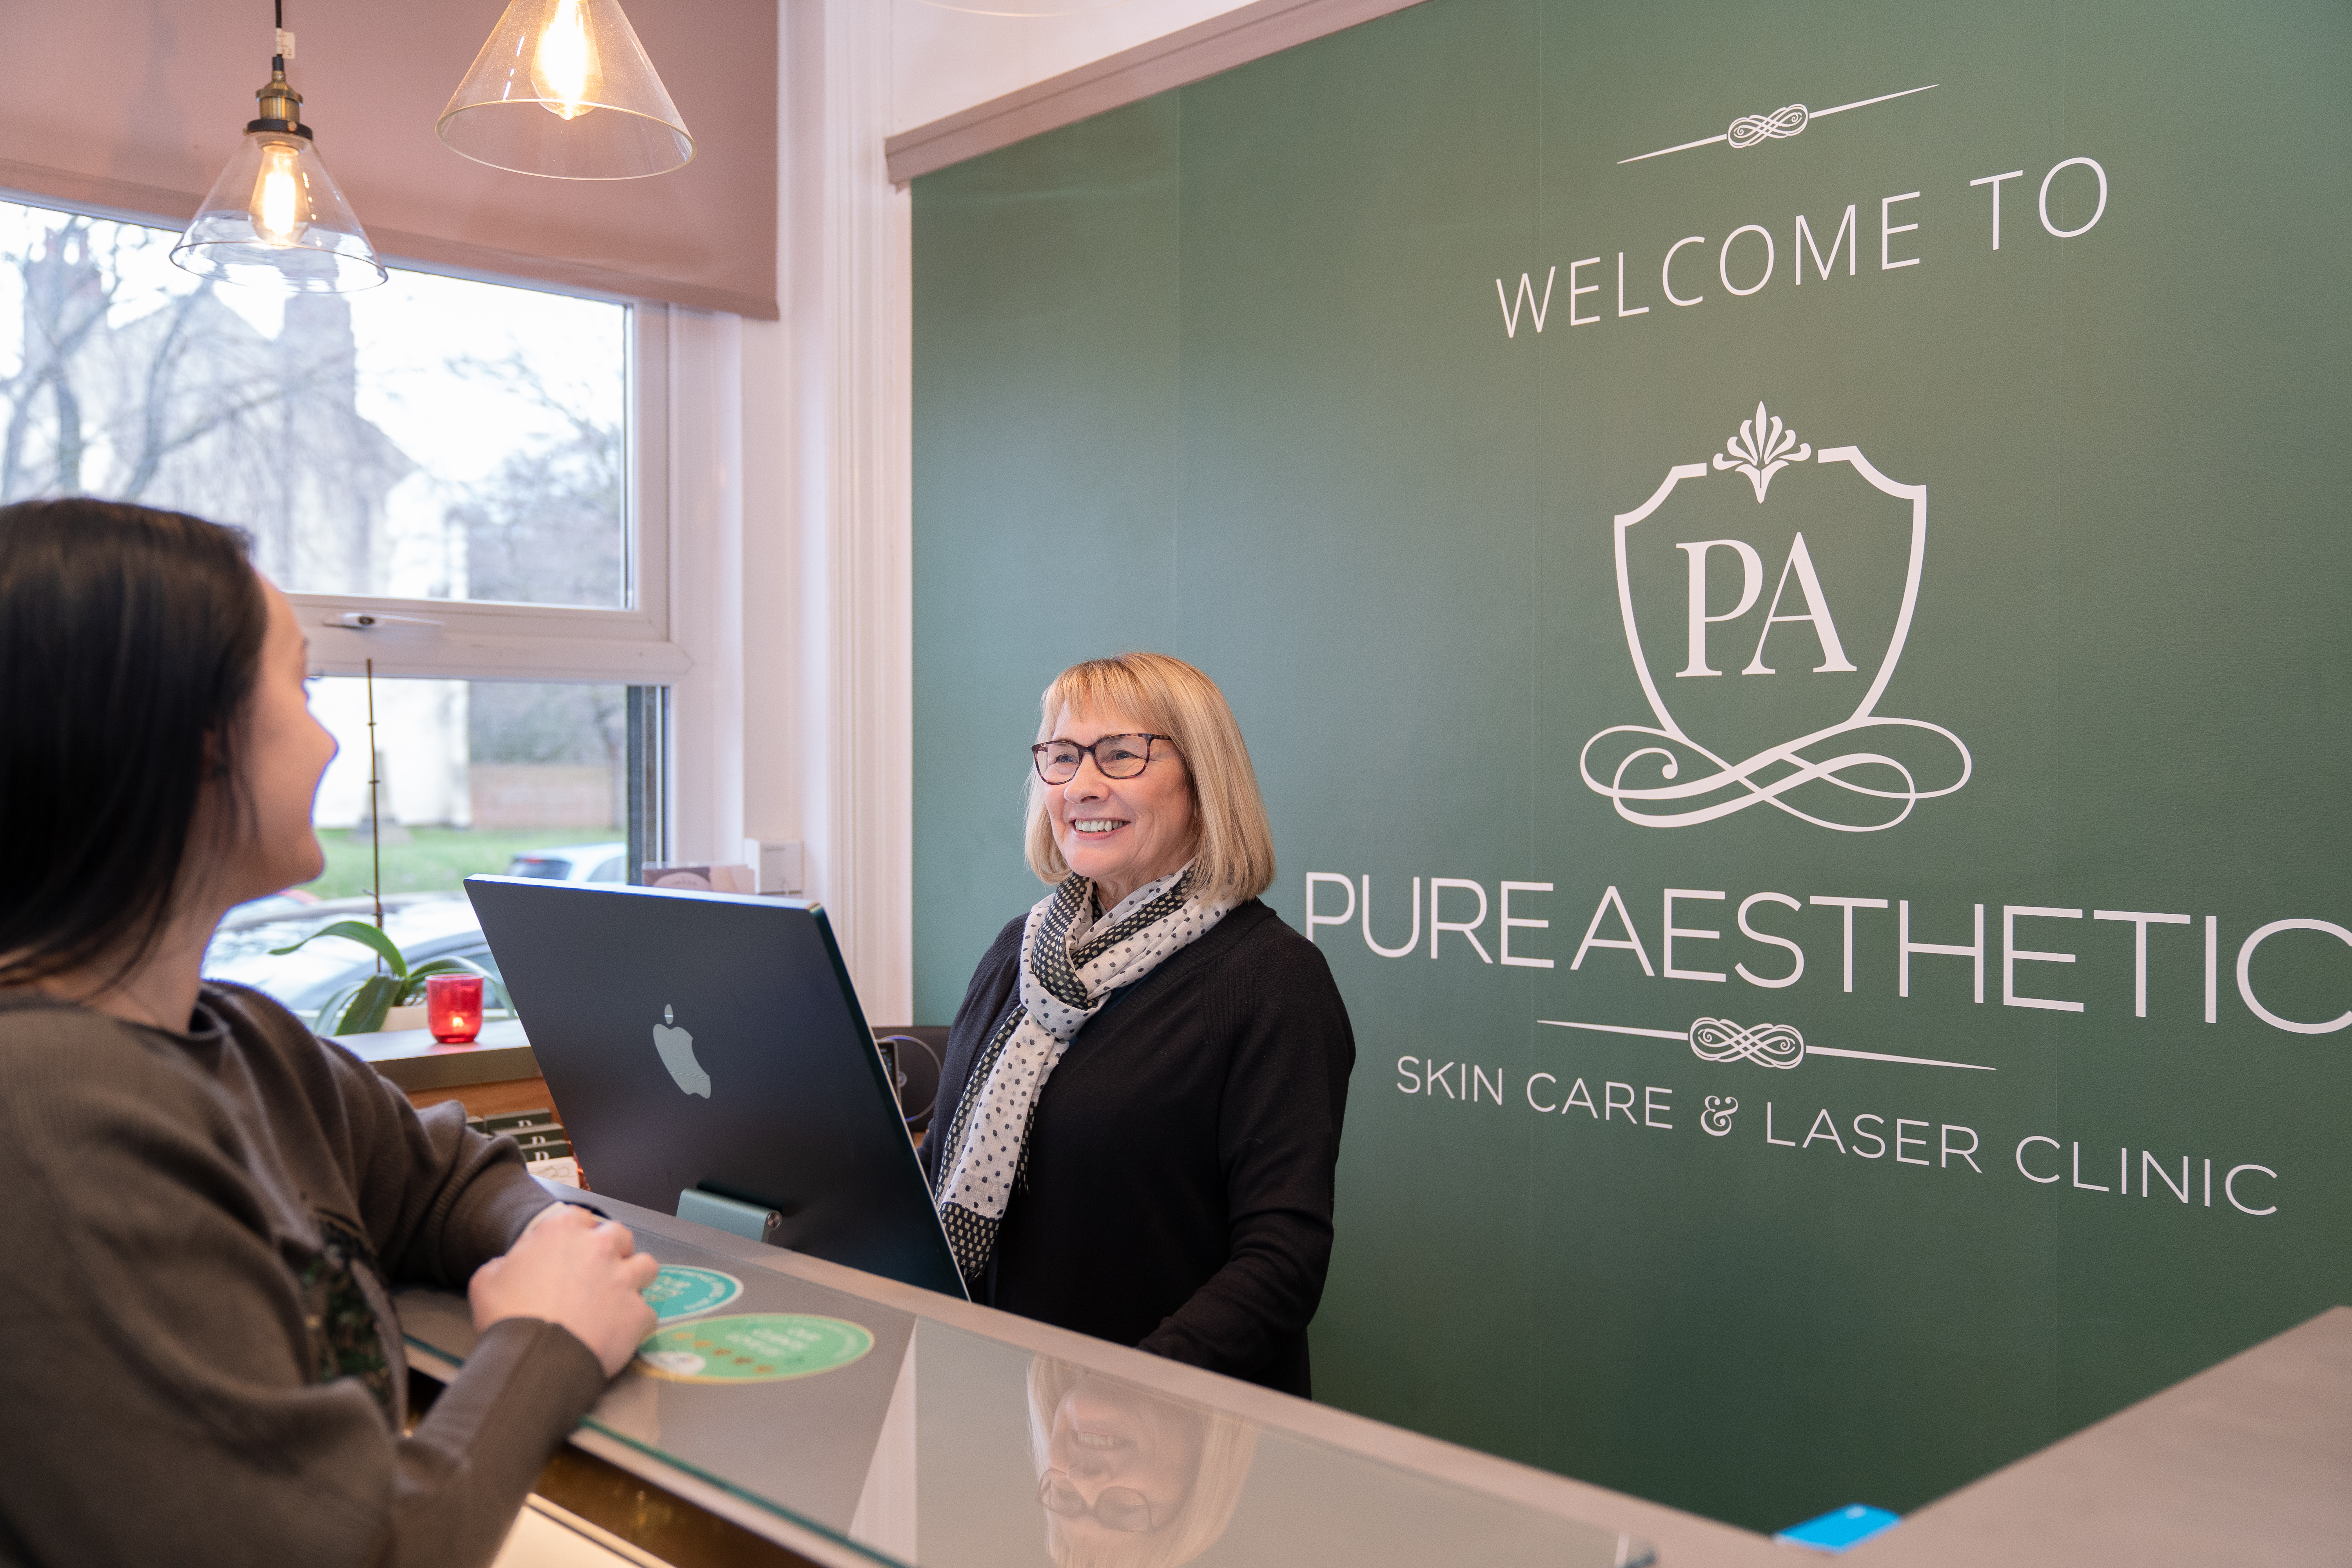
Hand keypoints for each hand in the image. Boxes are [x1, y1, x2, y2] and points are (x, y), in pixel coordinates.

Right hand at [469, 1206, 658, 1376]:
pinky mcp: (638, 1313)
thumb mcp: (486, 1280)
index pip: (580, 1217)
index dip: (577, 1234)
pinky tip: (621, 1335)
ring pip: (646, 1265)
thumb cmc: (506, 1317)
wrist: (534, 1359)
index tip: (571, 1251)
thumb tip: (511, 1264)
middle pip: (620, 1235)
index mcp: (563, 1231)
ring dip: (635, 1278)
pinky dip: (636, 1323)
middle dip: (613, 1249)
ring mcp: (624, 1279)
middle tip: (599, 1271)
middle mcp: (600, 1247)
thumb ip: (505, 1263)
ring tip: (620, 1297)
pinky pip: (647, 1313)